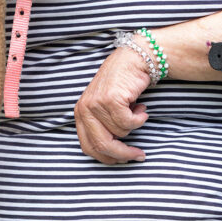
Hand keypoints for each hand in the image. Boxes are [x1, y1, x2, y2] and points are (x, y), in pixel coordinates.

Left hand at [74, 47, 151, 163]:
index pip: (88, 147)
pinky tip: (141, 106)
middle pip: (102, 145)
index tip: (124, 160)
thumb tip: (114, 154)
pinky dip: (139, 118)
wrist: (132, 60)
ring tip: (136, 110)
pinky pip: (129, 122)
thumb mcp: (105, 108)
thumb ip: (103, 127)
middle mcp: (84, 109)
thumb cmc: (121, 85)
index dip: (108, 158)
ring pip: (120, 133)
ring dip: (134, 125)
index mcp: (80, 114)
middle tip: (139, 155)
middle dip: (123, 154)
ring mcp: (96, 104)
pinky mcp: (110, 99)